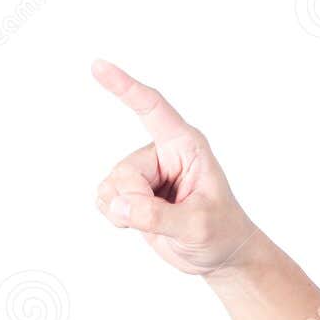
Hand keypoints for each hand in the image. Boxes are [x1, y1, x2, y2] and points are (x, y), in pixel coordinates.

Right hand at [91, 59, 259, 277]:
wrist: (220, 253)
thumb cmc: (220, 231)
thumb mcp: (197, 225)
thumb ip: (158, 215)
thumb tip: (118, 204)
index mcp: (186, 146)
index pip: (152, 109)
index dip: (126, 88)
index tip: (99, 66)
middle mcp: (162, 153)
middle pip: (126, 171)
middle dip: (137, 202)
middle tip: (167, 220)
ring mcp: (144, 173)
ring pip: (112, 187)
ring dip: (125, 211)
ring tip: (158, 222)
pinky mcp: (131, 191)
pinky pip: (105, 198)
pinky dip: (116, 215)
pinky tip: (137, 222)